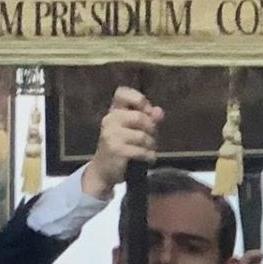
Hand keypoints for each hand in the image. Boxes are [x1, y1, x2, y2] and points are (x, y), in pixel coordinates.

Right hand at [84, 86, 159, 201]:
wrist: (103, 170)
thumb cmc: (120, 146)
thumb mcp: (133, 129)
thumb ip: (147, 118)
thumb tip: (159, 112)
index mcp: (113, 111)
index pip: (122, 93)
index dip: (139, 100)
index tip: (146, 111)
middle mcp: (110, 120)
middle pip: (140, 117)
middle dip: (151, 129)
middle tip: (151, 138)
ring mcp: (111, 135)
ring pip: (142, 136)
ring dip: (151, 145)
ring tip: (148, 150)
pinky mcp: (116, 150)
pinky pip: (141, 150)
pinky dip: (149, 156)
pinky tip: (147, 158)